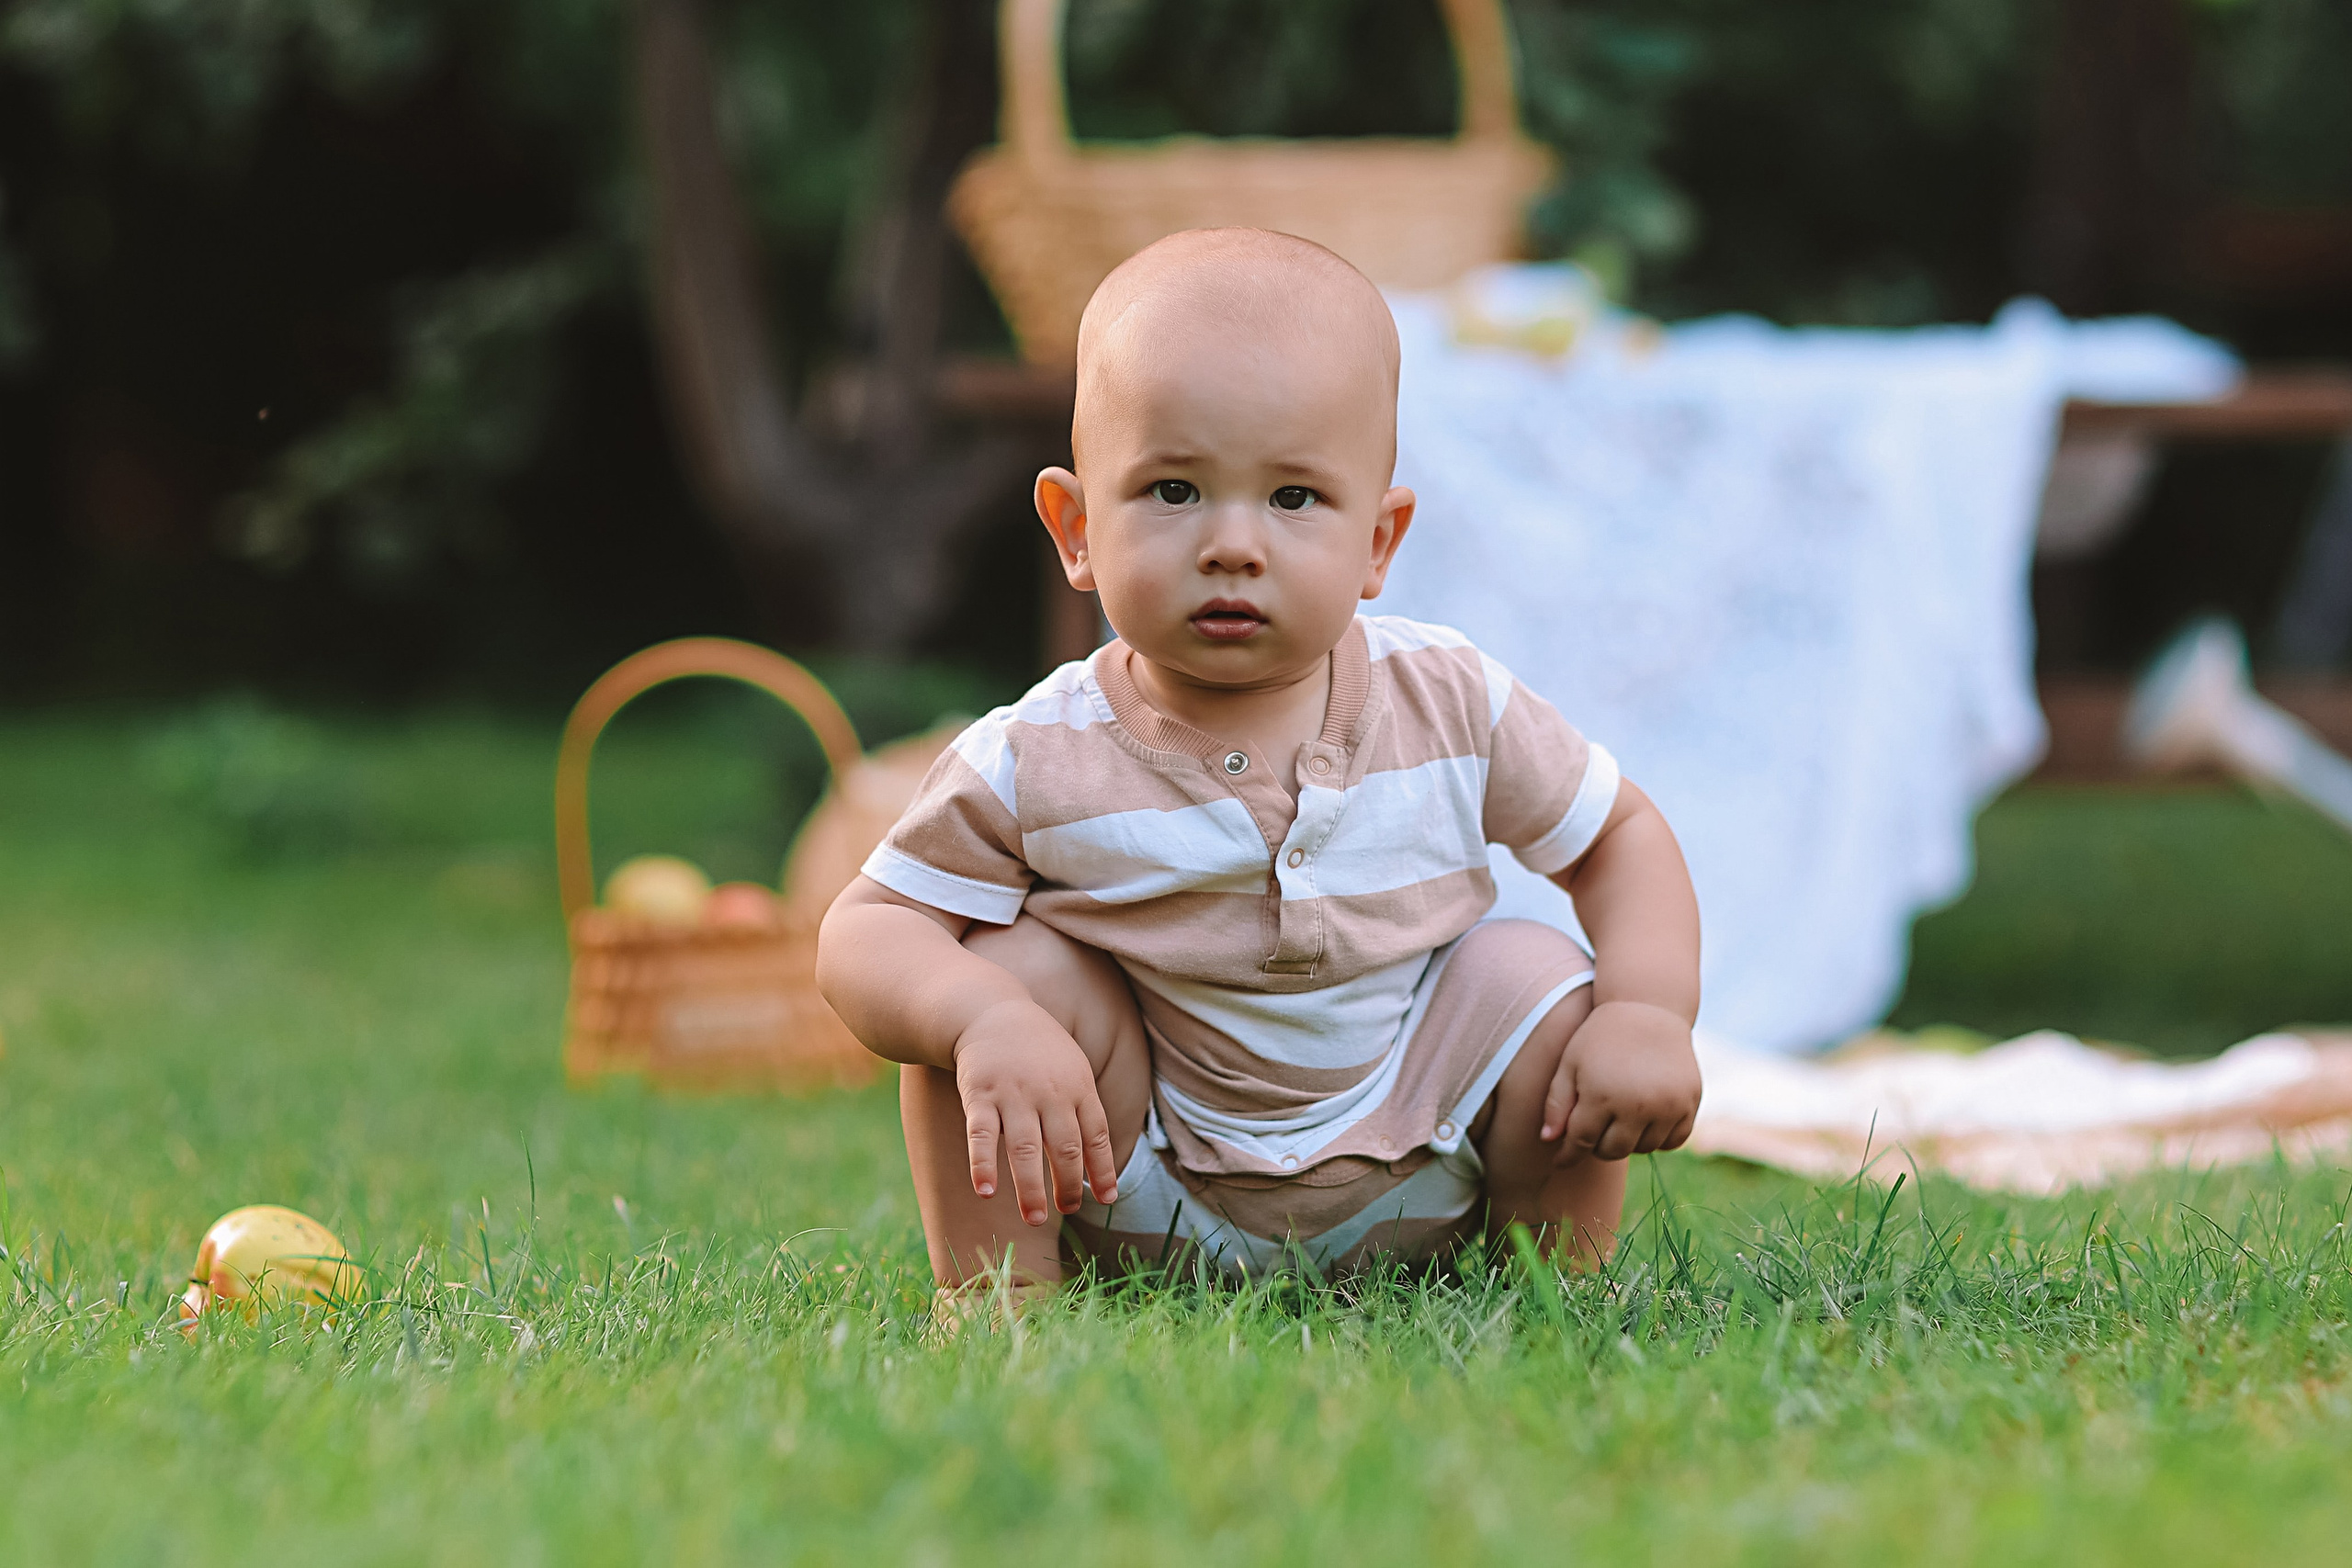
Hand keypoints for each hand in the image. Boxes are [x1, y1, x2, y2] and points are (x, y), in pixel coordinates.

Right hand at [953, 998, 1120, 1225]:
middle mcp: (1049, 1092)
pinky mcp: (979, 1094)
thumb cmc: (1039, 1052)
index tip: (1107, 1200)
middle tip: (1067, 1211)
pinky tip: (986, 1192)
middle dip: (1069, 1184)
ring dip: (1029, 1187)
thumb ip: (1084, 1111)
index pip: (1097, 1135)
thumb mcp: (1073, 1070)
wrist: (991, 1012)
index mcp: (1078, 1087)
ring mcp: (1013, 1094)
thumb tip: (1098, 1166)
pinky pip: (981, 1135)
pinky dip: (982, 1165)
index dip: (1104, 1169)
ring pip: (1025, 1148)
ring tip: (1034, 1220)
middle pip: (1064, 1146)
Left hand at [1542, 1000, 1700, 1161]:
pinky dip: (1659, 1138)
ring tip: (1621, 1118)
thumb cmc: (1602, 1037)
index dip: (1568, 1154)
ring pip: (1643, 1148)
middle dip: (1598, 1145)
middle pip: (1613, 1151)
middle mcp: (1637, 1104)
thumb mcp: (1570, 1063)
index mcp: (1601, 1094)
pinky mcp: (1690, 1103)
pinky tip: (1647, 1121)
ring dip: (1629, 1141)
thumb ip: (1557, 1104)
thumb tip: (1548, 1141)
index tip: (1560, 1160)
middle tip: (1595, 1129)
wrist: (1649, 1008)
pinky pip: (1674, 1141)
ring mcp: (1667, 1105)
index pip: (1581, 1142)